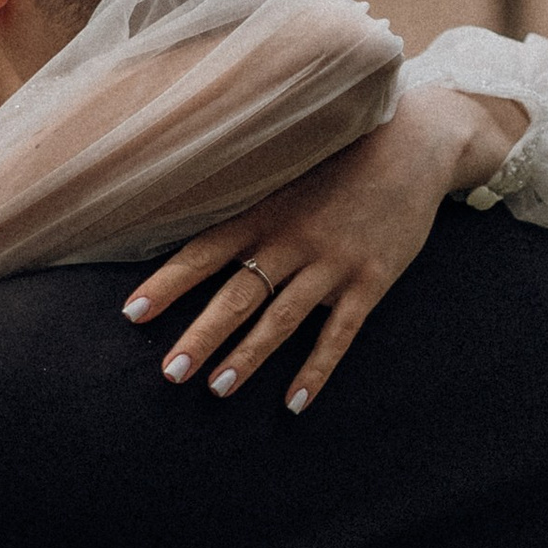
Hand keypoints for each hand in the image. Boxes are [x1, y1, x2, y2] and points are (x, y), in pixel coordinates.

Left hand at [123, 91, 529, 412]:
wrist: (415, 144)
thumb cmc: (341, 158)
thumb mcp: (288, 172)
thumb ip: (249, 205)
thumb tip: (196, 235)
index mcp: (265, 212)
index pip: (204, 251)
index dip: (167, 283)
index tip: (131, 314)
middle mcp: (293, 239)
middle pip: (238, 295)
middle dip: (201, 335)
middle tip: (170, 372)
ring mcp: (333, 263)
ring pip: (282, 319)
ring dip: (248, 357)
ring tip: (216, 389)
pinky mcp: (371, 281)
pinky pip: (339, 335)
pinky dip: (315, 371)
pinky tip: (294, 403)